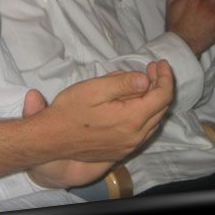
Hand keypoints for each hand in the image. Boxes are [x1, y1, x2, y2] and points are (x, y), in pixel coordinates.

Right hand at [27, 60, 173, 187]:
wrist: (50, 139)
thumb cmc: (69, 110)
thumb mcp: (95, 88)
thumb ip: (123, 83)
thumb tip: (145, 79)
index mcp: (132, 119)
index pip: (162, 96)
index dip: (164, 77)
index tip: (159, 62)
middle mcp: (135, 137)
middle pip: (161, 109)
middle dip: (160, 86)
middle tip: (152, 69)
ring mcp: (128, 147)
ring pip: (154, 122)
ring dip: (154, 101)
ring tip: (144, 83)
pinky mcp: (120, 152)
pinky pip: (143, 132)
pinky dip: (145, 114)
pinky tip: (134, 103)